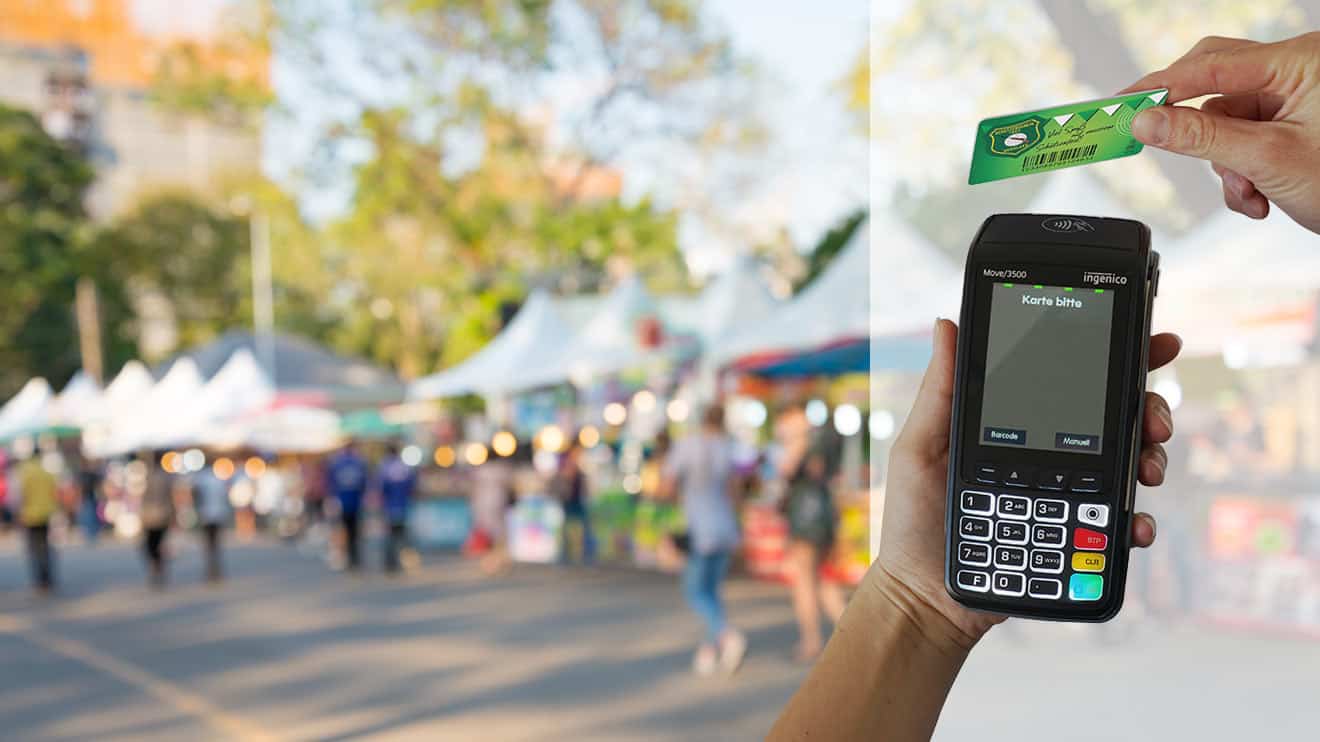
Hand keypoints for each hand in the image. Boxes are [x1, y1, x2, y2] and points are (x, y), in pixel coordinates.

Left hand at [871, 319, 1180, 648]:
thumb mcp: (920, 447)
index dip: (1116, 359)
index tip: (1156, 343)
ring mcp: (1066, 495)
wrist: (925, 595)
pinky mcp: (1074, 536)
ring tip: (1148, 468)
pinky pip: (1117, 524)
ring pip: (1127, 466)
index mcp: (1016, 424)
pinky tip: (1134, 523)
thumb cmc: (914, 519)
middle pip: (1114, 419)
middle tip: (1153, 420)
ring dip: (1150, 459)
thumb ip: (941, 391)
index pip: (1070, 381)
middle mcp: (1049, 455)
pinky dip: (1135, 520)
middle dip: (1148, 410)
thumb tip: (947, 325)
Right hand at [1120, 33, 1319, 233]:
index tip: (1121, 106)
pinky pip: (1244, 136)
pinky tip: (1258, 195)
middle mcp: (1298, 69)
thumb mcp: (1267, 160)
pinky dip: (1241, 170)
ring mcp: (1295, 95)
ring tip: (1248, 194)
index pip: (1211, 67)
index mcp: (1301, 61)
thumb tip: (1148, 122)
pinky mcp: (1293, 121)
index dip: (1160, 88)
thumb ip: (1201, 137)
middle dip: (1196, 128)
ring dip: (1225, 163)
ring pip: (1225, 118)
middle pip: (1214, 83)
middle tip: (1156, 142)